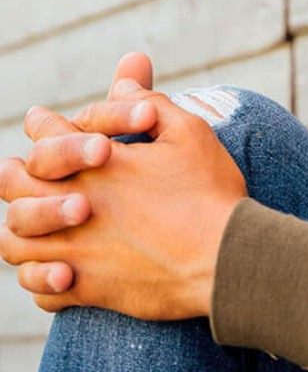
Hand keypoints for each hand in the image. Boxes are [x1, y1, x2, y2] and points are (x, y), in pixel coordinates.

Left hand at [0, 73, 247, 317]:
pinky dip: (42, 280)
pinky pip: (42, 290)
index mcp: (96, 163)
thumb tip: (123, 80)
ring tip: (32, 228)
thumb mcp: (189, 132)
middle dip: (13, 173)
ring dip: (20, 230)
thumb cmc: (209, 192)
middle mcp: (73, 204)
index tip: (40, 120)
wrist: (223, 259)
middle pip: (13, 185)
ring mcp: (76, 249)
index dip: (43, 123)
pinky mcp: (88, 287)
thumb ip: (151, 102)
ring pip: (15, 242)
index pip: (48, 132)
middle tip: (16, 171)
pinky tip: (57, 272)